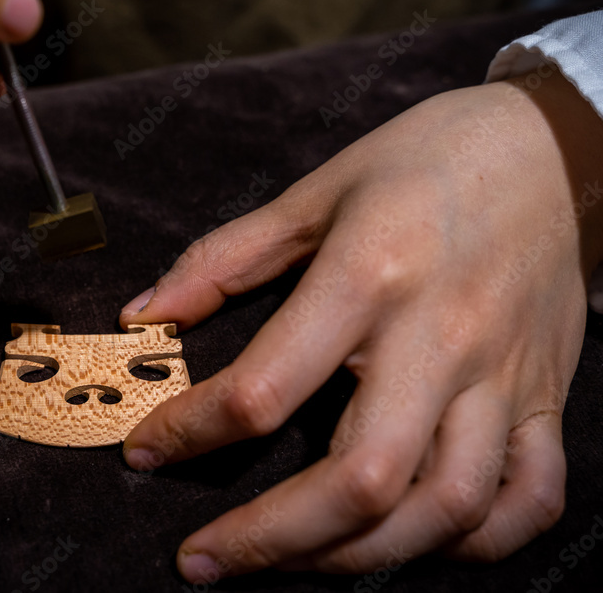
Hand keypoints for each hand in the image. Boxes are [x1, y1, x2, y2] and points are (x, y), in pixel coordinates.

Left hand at [119, 69, 602, 580]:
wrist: (551, 148)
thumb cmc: (424, 160)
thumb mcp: (314, 193)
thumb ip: (223, 259)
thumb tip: (146, 313)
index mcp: (367, 277)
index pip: (264, 387)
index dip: (189, 433)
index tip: (147, 452)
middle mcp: (438, 338)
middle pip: (359, 479)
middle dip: (269, 539)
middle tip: (204, 559)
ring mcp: (501, 376)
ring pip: (445, 506)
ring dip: (358, 555)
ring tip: (293, 563)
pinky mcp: (546, 396)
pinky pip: (531, 497)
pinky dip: (476, 541)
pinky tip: (414, 541)